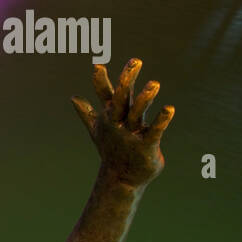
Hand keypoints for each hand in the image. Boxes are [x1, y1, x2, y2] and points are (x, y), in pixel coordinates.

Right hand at [71, 59, 173, 186]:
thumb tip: (72, 98)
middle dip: (126, 80)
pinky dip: (162, 120)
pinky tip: (169, 109)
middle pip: (121, 98)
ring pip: (137, 112)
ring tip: (154, 84)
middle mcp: (119, 123)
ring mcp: (131, 134)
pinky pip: (154, 131)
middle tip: (135, 61)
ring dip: (144, 98)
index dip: (101, 81)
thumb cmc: (112, 150)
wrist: (121, 179)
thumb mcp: (98, 130)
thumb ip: (87, 112)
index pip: (105, 95)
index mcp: (110, 117)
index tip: (98, 65)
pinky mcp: (146, 145)